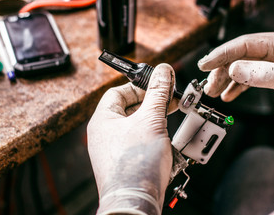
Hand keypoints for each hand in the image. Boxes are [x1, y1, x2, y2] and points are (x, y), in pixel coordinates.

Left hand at [87, 64, 174, 214]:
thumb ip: (158, 93)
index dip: (139, 86)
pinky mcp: (125, 163)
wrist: (135, 201)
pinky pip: (140, 143)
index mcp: (103, 120)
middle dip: (152, 105)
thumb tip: (163, 72)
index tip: (157, 84)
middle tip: (170, 102)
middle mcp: (105, 134)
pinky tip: (166, 142)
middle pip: (130, 109)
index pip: (119, 92)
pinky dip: (154, 139)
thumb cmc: (135, 165)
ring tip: (170, 123)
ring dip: (156, 123)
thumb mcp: (152, 120)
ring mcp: (114, 150)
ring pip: (137, 127)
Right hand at [198, 31, 273, 121]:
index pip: (244, 44)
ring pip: (241, 68)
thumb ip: (262, 74)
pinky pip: (248, 79)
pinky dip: (236, 87)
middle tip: (208, 85)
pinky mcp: (272, 76)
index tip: (205, 64)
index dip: (222, 54)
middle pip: (239, 56)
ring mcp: (273, 63)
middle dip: (221, 70)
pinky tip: (228, 95)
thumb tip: (233, 69)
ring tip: (213, 92)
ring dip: (226, 80)